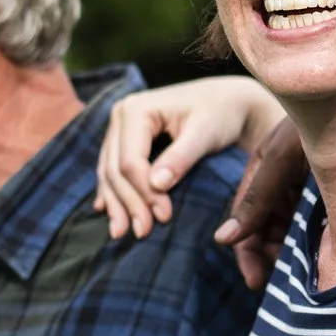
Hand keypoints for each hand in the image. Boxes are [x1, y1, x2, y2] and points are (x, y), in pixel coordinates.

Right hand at [94, 75, 285, 239]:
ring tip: (121, 233)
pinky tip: (107, 212)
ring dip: (116, 203)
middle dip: (128, 204)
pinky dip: (112, 192)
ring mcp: (119, 126)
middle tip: (142, 233)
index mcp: (137, 109)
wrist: (227, 101)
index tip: (164, 217)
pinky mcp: (124, 138)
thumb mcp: (205, 133)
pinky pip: (111, 168)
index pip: (130, 161)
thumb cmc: (221, 114)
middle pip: (115, 169)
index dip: (144, 193)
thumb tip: (156, 185)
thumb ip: (181, 157)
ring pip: (108, 171)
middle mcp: (121, 114)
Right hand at [217, 116, 309, 289]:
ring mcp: (308, 186)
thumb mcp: (283, 157)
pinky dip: (315, 242)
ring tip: (303, 273)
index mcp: (263, 167)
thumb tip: (222, 240)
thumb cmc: (323, 121)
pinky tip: (324, 257)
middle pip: (268, 228)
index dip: (248, 252)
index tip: (256, 282)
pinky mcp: (332, 193)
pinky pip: (317, 224)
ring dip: (292, 252)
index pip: (246, 218)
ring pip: (292, 230)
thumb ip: (257, 198)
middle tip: (282, 281)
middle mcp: (283, 179)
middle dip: (271, 256)